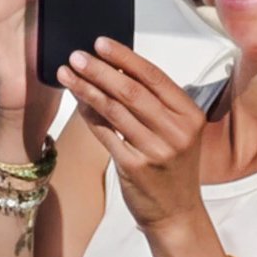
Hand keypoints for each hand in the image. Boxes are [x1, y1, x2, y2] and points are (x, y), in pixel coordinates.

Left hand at [58, 38, 210, 233]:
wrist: (177, 214)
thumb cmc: (172, 167)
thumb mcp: (175, 132)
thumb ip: (153, 102)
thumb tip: (113, 67)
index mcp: (190, 115)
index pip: (154, 76)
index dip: (125, 57)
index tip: (100, 43)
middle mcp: (177, 132)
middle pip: (132, 91)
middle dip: (100, 70)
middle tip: (75, 56)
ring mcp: (157, 150)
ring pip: (115, 110)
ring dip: (87, 89)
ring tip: (67, 74)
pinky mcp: (135, 167)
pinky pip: (105, 133)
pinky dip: (88, 114)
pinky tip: (76, 101)